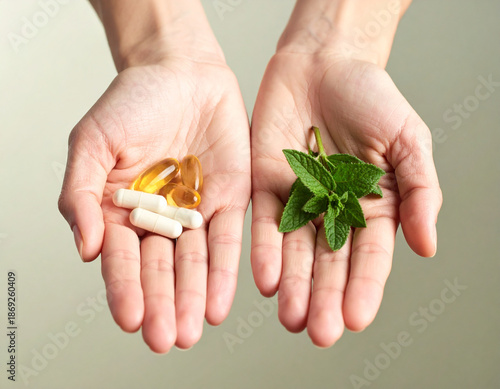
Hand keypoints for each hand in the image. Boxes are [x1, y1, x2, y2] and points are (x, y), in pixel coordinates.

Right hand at [58, 56, 250, 352]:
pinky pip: (227, 240)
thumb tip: (87, 248)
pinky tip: (221, 301)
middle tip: (167, 337)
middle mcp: (159, 219)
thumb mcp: (92, 142)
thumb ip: (82, 194)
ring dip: (194, 296)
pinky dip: (225, 270)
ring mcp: (195, 212)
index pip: (122, 258)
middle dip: (164, 303)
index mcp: (121, 211)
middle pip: (160, 269)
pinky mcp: (228, 200)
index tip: (132, 319)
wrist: (180, 72)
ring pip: (195, 262)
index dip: (126, 288)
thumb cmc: (132, 102)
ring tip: (194, 328)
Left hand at [251, 51, 441, 346]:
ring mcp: (297, 201)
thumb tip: (427, 246)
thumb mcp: (408, 141)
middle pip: (328, 264)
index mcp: (371, 208)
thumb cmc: (371, 98)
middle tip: (319, 332)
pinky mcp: (265, 186)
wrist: (324, 64)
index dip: (363, 288)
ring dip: (292, 285)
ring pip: (294, 252)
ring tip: (291, 317)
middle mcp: (332, 212)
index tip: (356, 318)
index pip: (369, 257)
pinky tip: (266, 279)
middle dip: (324, 297)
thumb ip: (419, 192)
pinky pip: (263, 223)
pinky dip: (265, 250)